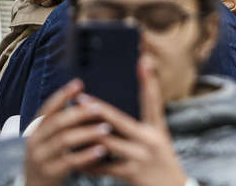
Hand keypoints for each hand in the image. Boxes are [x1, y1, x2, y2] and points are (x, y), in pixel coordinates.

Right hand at [25, 79, 110, 185]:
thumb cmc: (50, 157)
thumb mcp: (50, 138)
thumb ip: (63, 122)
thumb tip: (86, 97)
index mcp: (37, 129)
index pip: (48, 109)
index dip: (63, 95)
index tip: (79, 84)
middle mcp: (35, 141)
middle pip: (57, 123)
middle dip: (79, 113)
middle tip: (99, 108)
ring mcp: (40, 158)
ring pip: (64, 141)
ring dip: (87, 133)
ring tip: (106, 128)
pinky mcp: (49, 173)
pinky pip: (69, 162)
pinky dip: (86, 155)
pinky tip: (101, 150)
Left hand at [86, 57, 187, 185]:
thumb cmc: (163, 165)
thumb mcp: (159, 143)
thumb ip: (141, 130)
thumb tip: (115, 119)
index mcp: (157, 129)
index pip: (153, 100)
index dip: (148, 80)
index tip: (143, 61)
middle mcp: (150, 139)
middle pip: (120, 120)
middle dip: (99, 109)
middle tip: (82, 98)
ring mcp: (141, 156)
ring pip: (108, 142)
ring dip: (88, 136)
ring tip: (72, 130)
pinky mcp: (132, 173)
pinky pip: (105, 166)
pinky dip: (90, 163)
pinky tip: (79, 160)